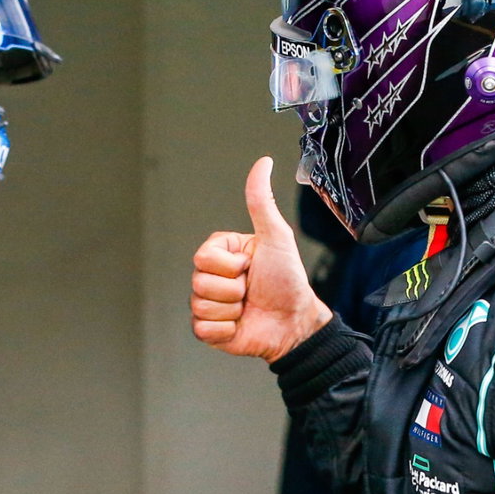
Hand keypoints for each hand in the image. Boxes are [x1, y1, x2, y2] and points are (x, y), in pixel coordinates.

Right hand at [191, 156, 331, 361]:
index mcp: (222, 254)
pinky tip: (241, 324)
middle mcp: (212, 277)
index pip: (203, 256)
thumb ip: (261, 202)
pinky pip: (202, 328)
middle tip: (251, 288)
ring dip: (231, 309)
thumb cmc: (288, 281)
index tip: (250, 265)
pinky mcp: (208, 329)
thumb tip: (263, 163)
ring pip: (200, 305)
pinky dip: (226, 329)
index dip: (231, 265)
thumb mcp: (276, 237)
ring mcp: (208, 303)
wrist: (295, 323)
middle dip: (233, 289)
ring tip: (247, 306)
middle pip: (199, 281)